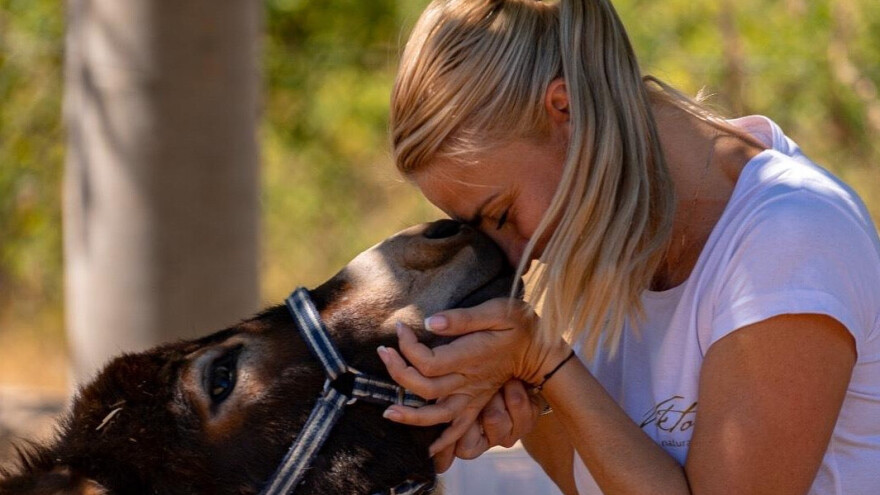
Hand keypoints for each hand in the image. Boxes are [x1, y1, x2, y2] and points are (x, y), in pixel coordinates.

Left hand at [376, 298, 567, 458]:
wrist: (542, 349)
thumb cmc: (520, 324)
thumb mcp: (497, 311)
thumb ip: (462, 319)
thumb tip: (428, 323)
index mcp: (471, 357)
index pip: (428, 361)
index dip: (407, 345)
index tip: (400, 328)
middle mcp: (469, 381)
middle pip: (425, 387)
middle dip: (398, 372)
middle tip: (383, 352)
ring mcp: (473, 395)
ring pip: (437, 414)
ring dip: (411, 416)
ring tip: (388, 412)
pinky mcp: (477, 402)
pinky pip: (458, 427)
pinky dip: (443, 440)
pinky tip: (428, 447)